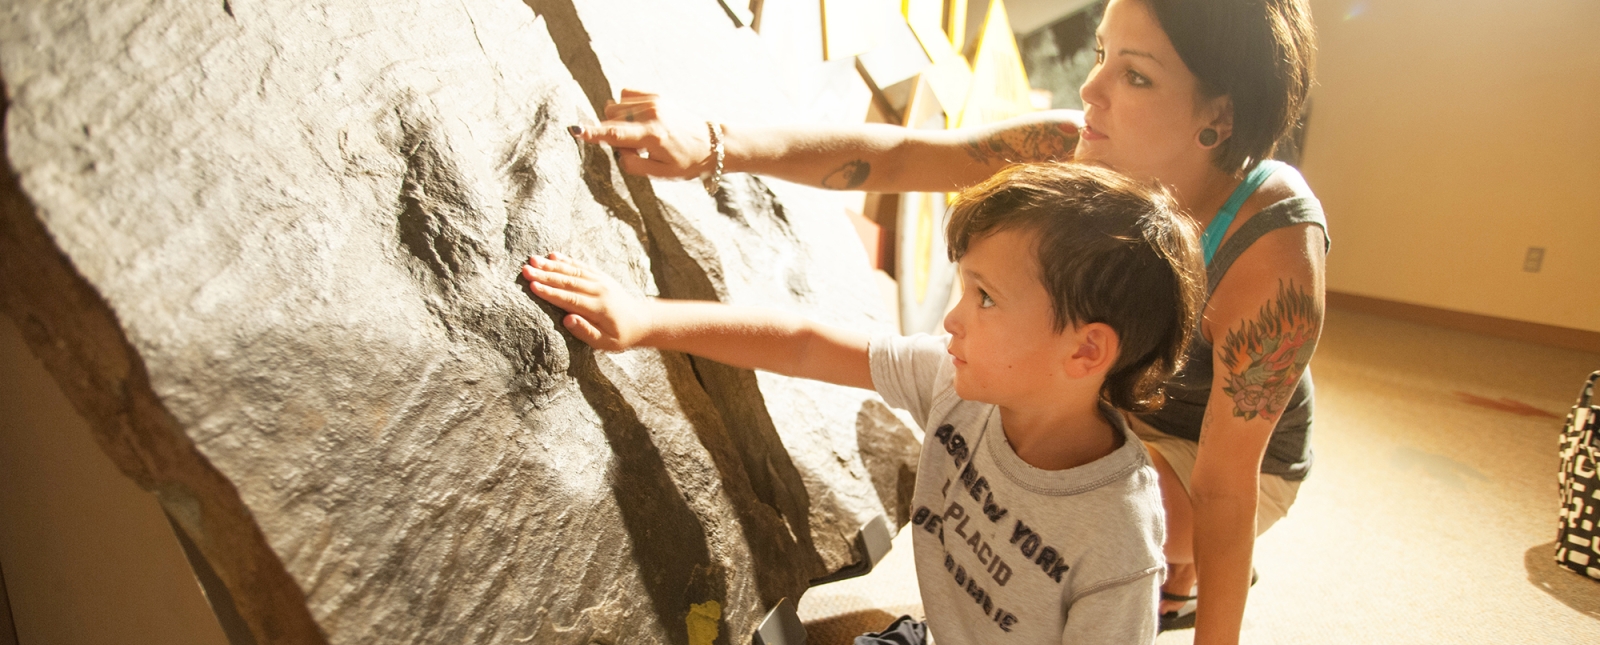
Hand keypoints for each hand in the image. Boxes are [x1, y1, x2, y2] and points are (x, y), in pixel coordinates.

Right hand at [522, 252, 649, 350]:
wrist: (641, 320)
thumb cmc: (620, 336)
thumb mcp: (606, 343)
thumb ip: (586, 332)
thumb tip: (567, 319)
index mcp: (599, 308)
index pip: (570, 299)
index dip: (550, 293)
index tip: (532, 286)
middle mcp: (599, 291)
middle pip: (568, 282)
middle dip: (545, 275)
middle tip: (525, 270)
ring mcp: (600, 281)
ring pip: (573, 271)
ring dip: (552, 265)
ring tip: (533, 260)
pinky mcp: (600, 276)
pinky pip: (581, 266)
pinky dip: (567, 260)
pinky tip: (553, 255)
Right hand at [571, 89, 710, 178]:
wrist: (712, 143)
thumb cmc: (686, 162)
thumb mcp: (661, 173)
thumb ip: (633, 164)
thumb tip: (618, 150)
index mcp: (653, 136)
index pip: (616, 134)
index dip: (593, 133)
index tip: (575, 130)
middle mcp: (652, 114)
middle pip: (611, 118)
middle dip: (614, 132)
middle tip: (636, 146)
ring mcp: (654, 101)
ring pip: (615, 106)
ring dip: (620, 120)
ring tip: (641, 133)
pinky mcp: (657, 94)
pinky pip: (625, 94)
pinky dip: (626, 106)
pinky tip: (639, 118)